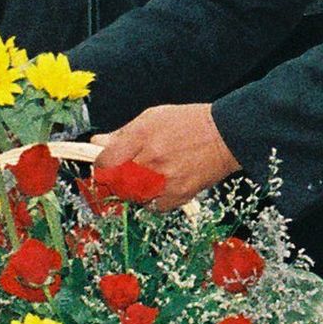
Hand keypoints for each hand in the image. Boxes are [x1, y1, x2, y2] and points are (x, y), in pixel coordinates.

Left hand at [97, 101, 238, 200]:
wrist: (225, 136)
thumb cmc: (188, 123)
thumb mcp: (152, 117)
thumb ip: (123, 133)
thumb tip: (97, 142)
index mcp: (142, 137)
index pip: (105, 162)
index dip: (100, 165)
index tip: (104, 165)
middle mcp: (151, 160)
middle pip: (116, 183)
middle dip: (115, 179)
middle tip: (125, 171)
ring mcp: (164, 180)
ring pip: (132, 197)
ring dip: (133, 190)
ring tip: (148, 175)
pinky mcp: (178, 195)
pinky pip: (153, 207)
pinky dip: (152, 200)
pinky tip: (161, 185)